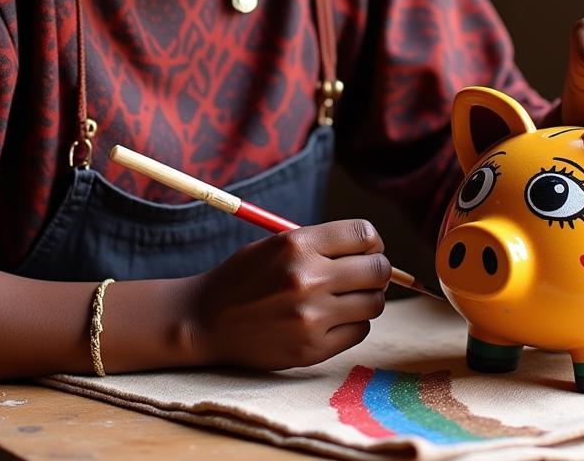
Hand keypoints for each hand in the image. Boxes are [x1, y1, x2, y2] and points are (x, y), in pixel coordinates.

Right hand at [183, 219, 389, 369]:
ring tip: (349, 297)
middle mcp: (308, 278)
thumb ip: (322, 244)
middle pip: (377, 269)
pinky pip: (359, 331)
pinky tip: (333, 319)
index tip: (368, 249)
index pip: (364, 234)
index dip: (372, 241)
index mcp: (298, 243)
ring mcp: (311, 317)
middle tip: (366, 275)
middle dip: (378, 270)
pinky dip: (353, 323)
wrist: (206, 320)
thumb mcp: (277, 244)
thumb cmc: (244, 276)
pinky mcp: (312, 349)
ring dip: (368, 299)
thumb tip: (372, 250)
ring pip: (374, 303)